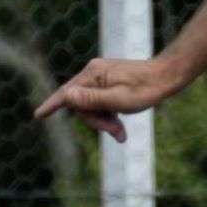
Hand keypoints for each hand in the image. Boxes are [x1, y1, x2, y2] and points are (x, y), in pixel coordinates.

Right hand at [33, 55, 184, 140]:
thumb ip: (93, 100)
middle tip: (117, 134)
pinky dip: (109, 114)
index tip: (38, 115)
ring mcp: (101, 75)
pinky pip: (100, 101)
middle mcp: (93, 72)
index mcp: (94, 74)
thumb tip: (67, 97)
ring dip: (105, 120)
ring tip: (122, 133)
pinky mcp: (109, 80)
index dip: (52, 106)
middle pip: (81, 103)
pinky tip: (120, 126)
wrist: (168, 76)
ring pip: (91, 104)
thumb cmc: (147, 89)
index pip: (67, 93)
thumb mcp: (120, 100)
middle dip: (96, 121)